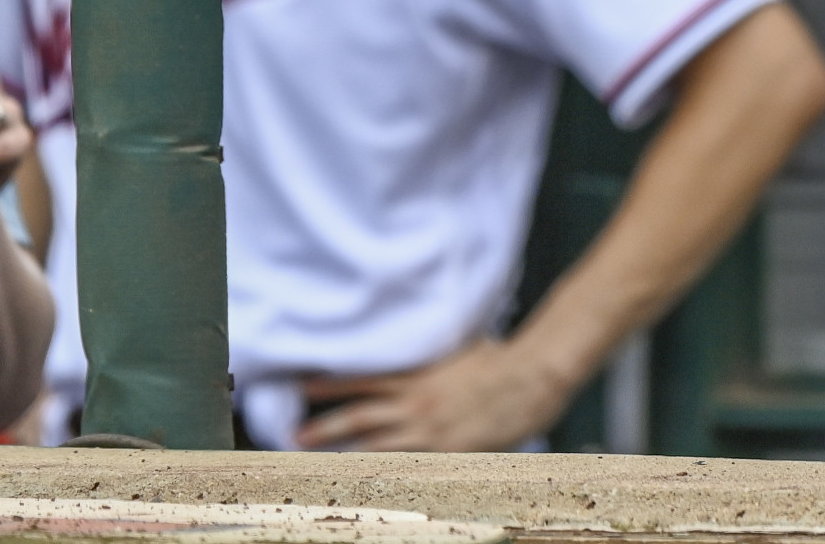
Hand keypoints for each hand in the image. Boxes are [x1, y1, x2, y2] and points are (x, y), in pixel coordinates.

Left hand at [297, 339, 571, 451]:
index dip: (331, 384)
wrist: (529, 378)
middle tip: (295, 434)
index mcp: (418, 376)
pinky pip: (408, 462)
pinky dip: (386, 470)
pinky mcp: (446, 451)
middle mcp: (416, 404)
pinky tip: (370, 477)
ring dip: (344, 454)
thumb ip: (434, 357)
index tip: (302, 385)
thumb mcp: (459, 348)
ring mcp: (429, 431)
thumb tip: (419, 351)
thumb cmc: (501, 360)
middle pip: (360, 418)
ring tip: (320, 460)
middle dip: (325, 427)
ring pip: (376, 445)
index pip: (364, 381)